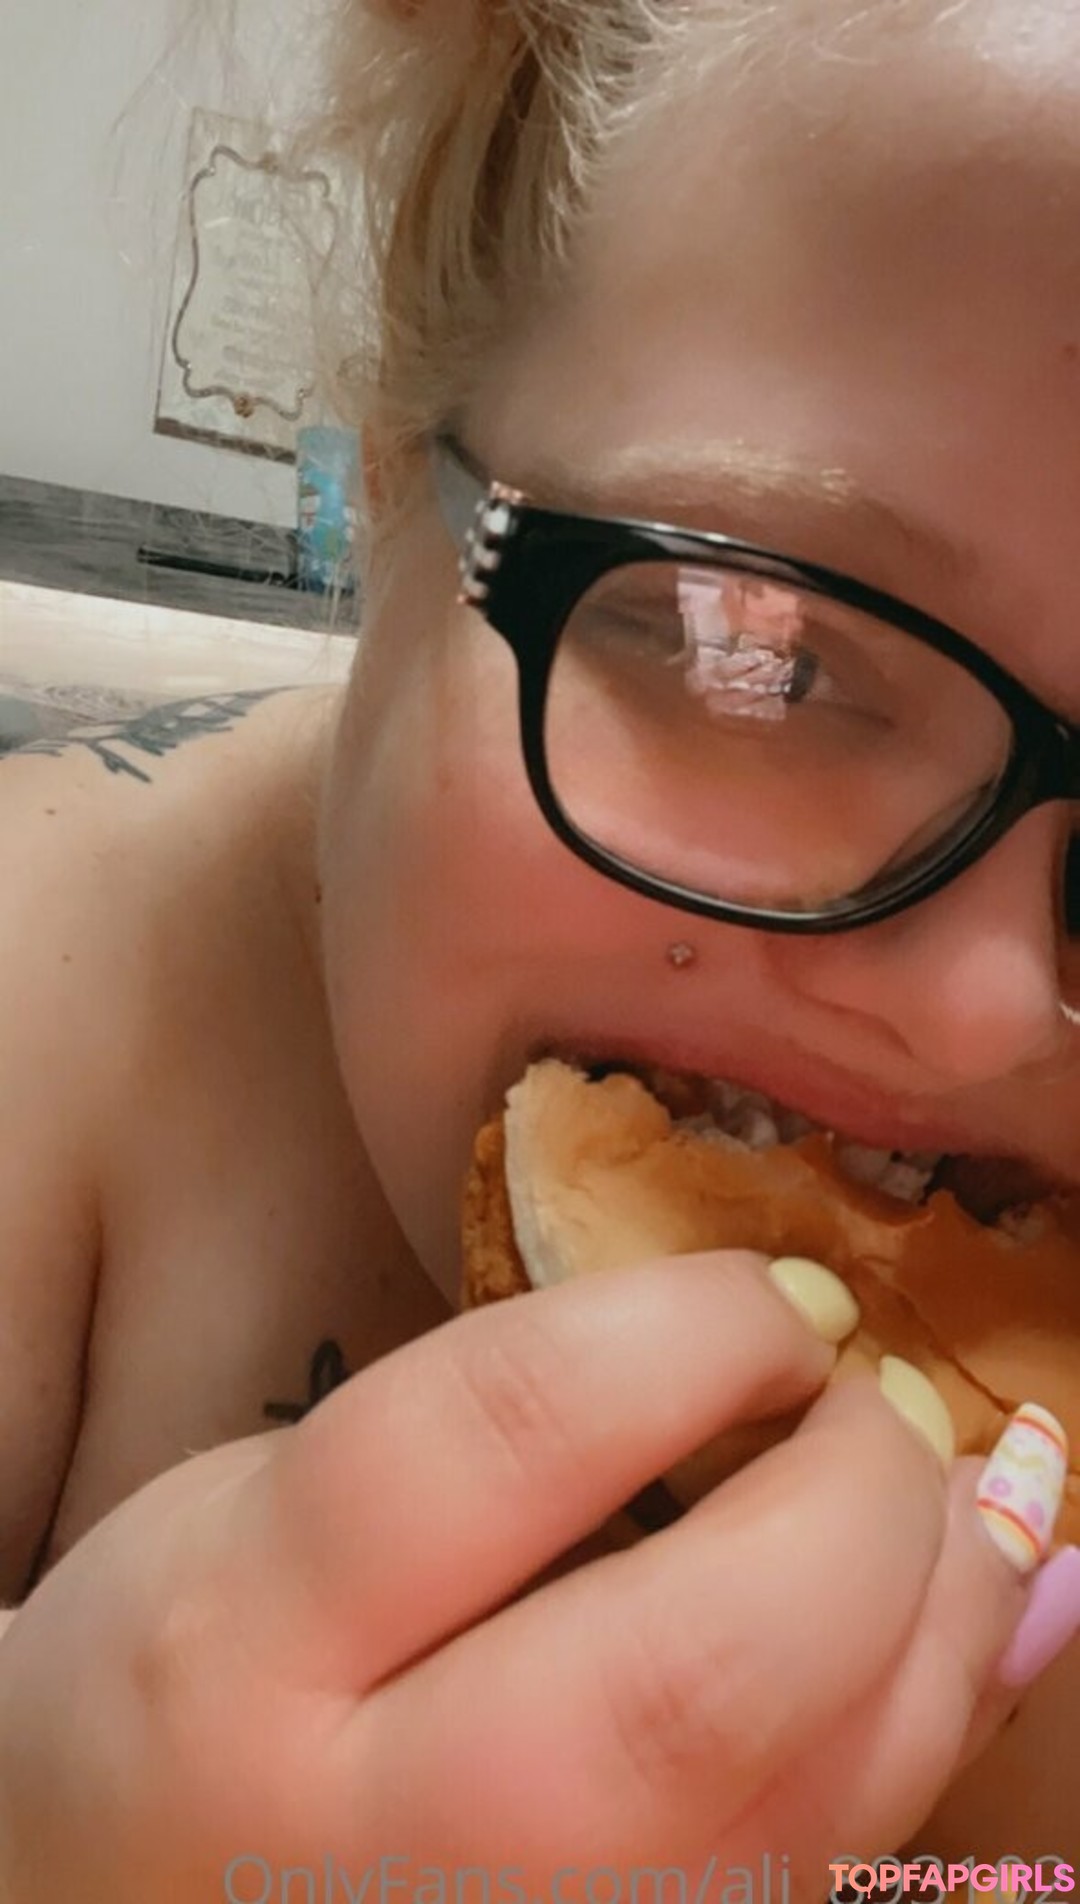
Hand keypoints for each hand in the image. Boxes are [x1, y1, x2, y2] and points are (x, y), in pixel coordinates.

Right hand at [0, 1253, 1034, 1900]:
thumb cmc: (195, 1669)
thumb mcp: (262, 1491)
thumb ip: (500, 1410)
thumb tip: (793, 1324)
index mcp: (244, 1647)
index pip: (514, 1434)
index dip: (697, 1329)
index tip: (779, 1296)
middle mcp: (393, 1842)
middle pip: (702, 1669)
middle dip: (857, 1497)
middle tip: (875, 1399)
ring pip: (818, 1806)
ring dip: (945, 1610)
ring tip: (948, 1488)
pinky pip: (838, 1863)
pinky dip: (937, 1716)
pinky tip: (946, 1610)